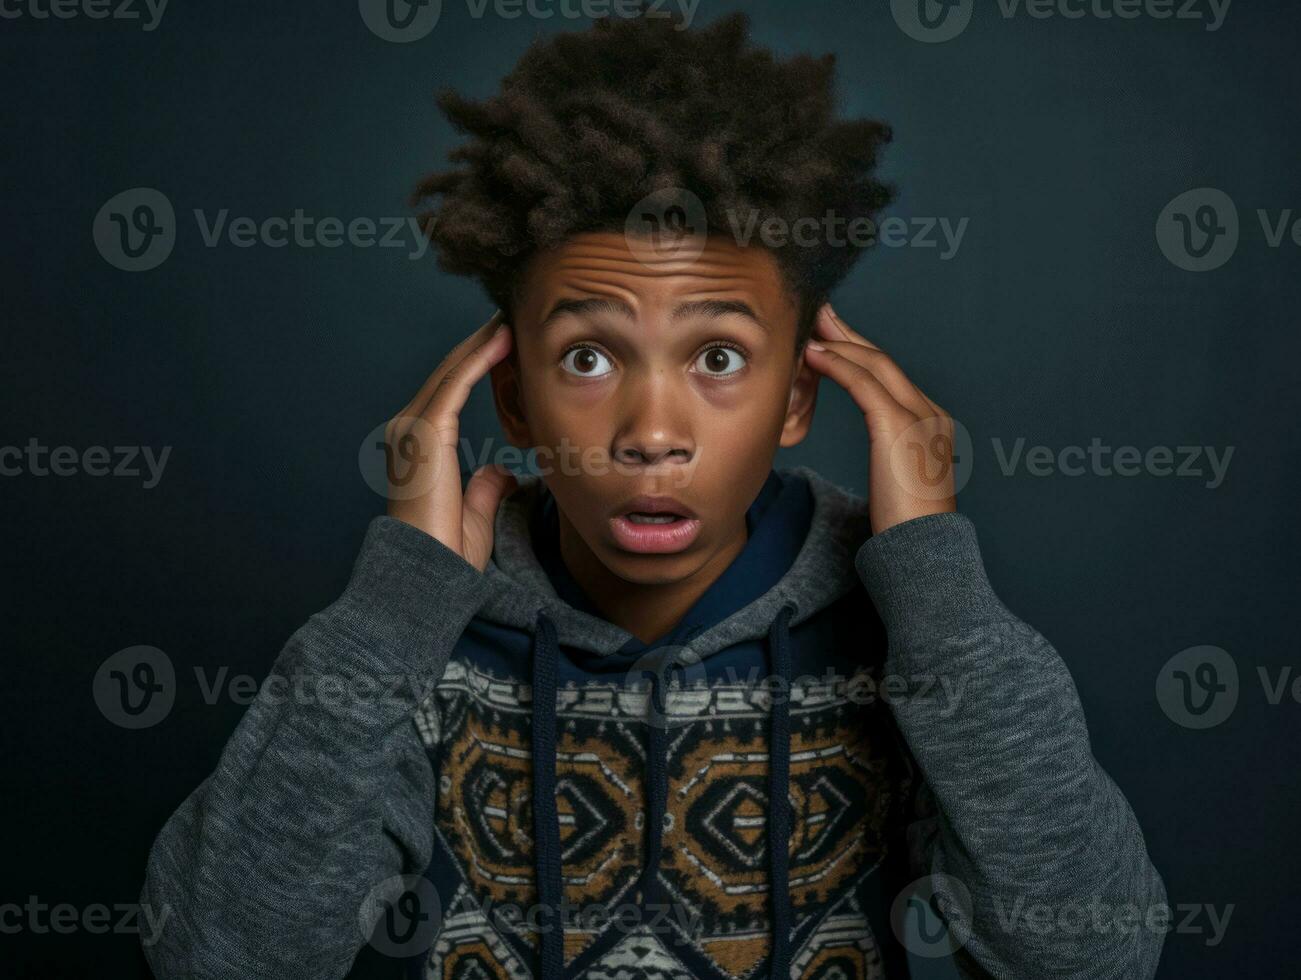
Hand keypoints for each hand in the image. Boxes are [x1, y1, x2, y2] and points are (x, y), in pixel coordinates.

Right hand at [384, 311, 517, 570]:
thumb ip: (484, 488)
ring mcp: (412, 428)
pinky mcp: (425, 433)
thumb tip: (500, 471)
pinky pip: (455, 385)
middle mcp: (408, 429)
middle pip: (449, 374)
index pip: (451, 392)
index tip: (506, 344)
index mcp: (418, 446)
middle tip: (509, 316)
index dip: (477, 365)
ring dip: (481, 343)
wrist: (427, 575)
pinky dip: (478, 358)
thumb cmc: (447, 554)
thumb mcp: (474, 515)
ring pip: (451, 371)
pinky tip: (501, 340)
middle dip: (480, 344)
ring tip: (509, 317)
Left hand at [803, 304, 957, 534]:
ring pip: (873, 366)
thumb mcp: (898, 482)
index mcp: (932, 423)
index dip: (859, 352)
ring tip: (811, 324)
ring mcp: (919, 417)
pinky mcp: (900, 427)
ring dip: (838, 342)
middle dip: (847, 334)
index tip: (833, 336)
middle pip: (882, 362)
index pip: (890, 378)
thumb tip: (878, 453)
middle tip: (820, 312)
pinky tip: (814, 354)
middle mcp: (930, 413)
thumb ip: (890, 456)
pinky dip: (837, 364)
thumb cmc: (905, 530)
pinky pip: (863, 384)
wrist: (923, 553)